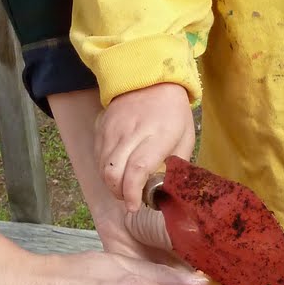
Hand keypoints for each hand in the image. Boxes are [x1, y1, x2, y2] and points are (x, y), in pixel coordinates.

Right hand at [97, 82, 194, 212]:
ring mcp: (112, 129)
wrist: (150, 79)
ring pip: (102, 167)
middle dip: (119, 193)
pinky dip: (105, 168)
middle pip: (113, 172)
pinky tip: (118, 168)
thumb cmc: (173, 112)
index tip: (134, 205)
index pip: (137, 169)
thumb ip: (176, 164)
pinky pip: (97, 155)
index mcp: (157, 135)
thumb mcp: (185, 137)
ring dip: (111, 183)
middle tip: (130, 198)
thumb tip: (166, 189)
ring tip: (124, 185)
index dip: (132, 192)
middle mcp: (131, 132)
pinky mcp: (101, 126)